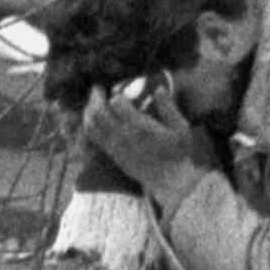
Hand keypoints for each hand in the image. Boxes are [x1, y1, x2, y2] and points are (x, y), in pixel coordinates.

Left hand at [81, 81, 211, 200]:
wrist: (170, 181)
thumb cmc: (178, 153)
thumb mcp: (181, 128)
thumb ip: (168, 107)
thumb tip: (157, 88)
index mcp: (139, 127)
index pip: (116, 103)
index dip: (116, 93)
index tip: (119, 89)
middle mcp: (123, 136)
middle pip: (98, 112)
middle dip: (95, 97)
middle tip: (97, 88)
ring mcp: (115, 147)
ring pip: (92, 125)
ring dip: (89, 111)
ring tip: (93, 102)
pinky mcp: (113, 155)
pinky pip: (94, 138)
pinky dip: (89, 125)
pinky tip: (93, 119)